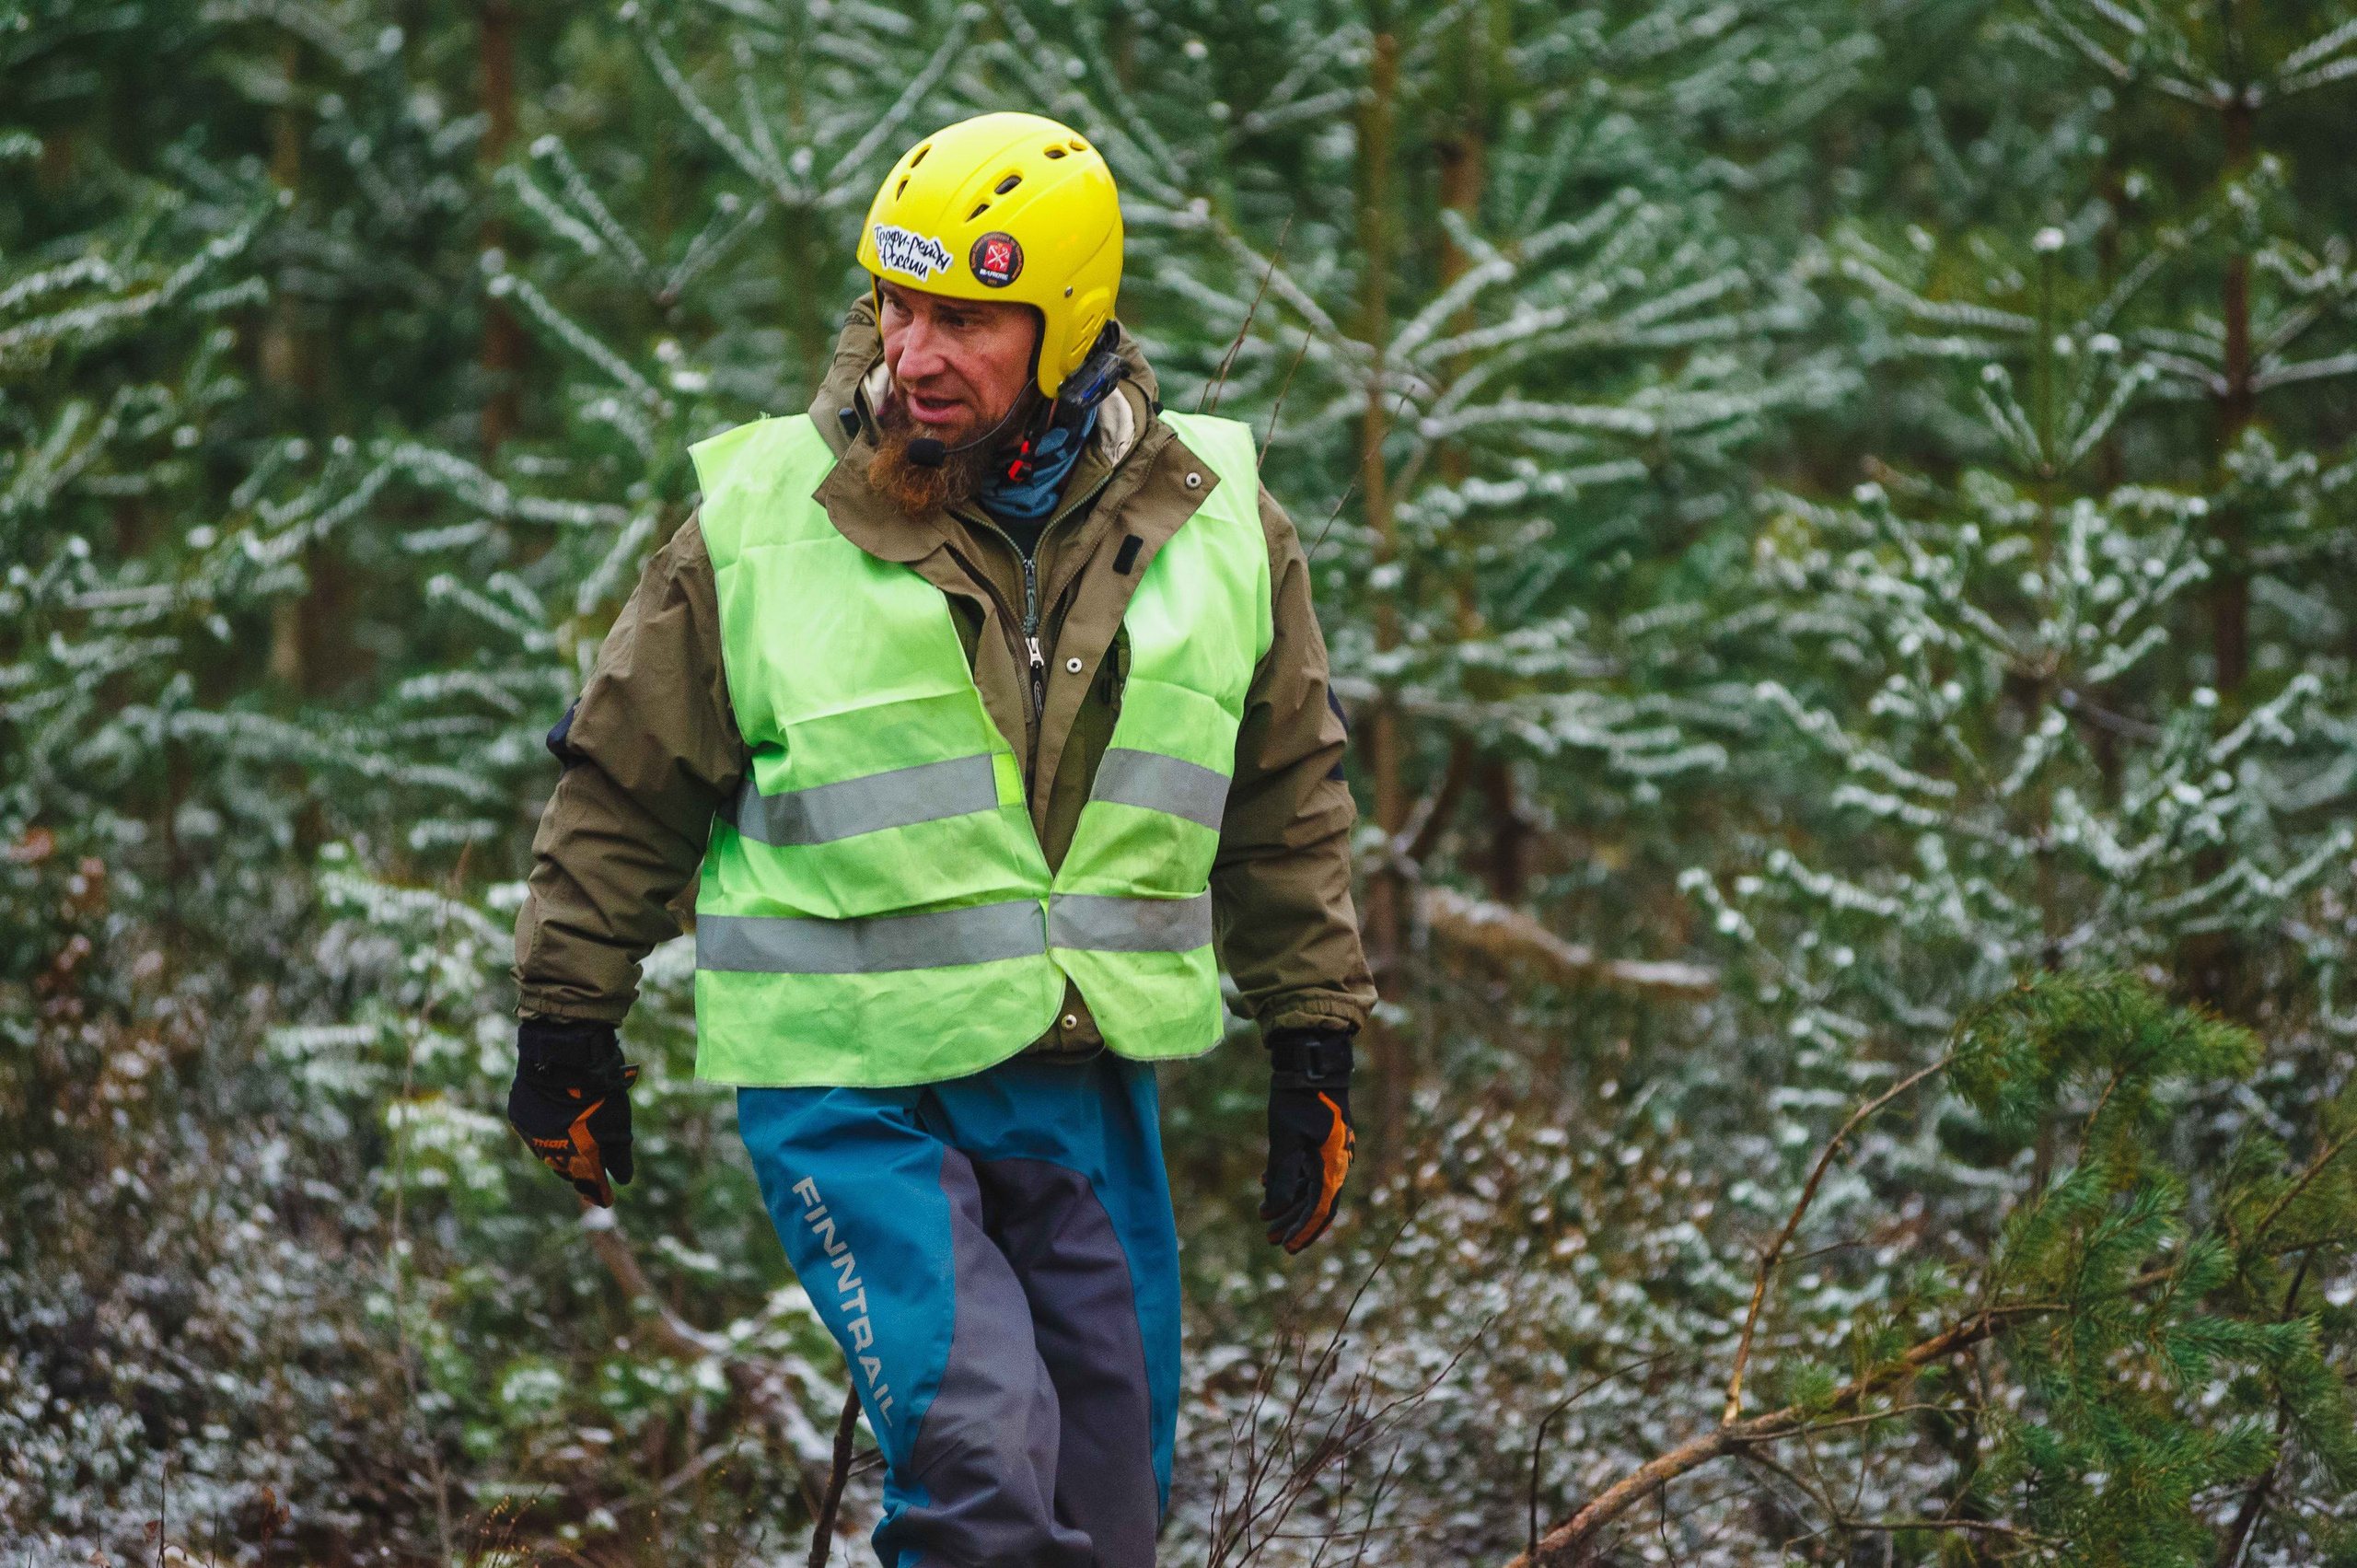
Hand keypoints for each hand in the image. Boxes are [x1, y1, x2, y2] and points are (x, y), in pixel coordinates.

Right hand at [508, 1017, 637, 1207]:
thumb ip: (620, 1156)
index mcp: (581, 1156)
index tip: (606, 1199)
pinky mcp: (520, 1117)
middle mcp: (552, 1152)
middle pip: (568, 1170)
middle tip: (590, 1170)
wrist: (565, 1057)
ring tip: (573, 1145)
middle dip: (580, 1171)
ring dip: (562, 1151)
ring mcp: (532, 1135)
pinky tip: (555, 1122)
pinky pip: (534, 1130)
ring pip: (549, 1152)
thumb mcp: (619, 1123)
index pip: (591, 1185)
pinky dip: (546, 1129)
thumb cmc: (599, 1090)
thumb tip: (623, 1180)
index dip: (599, 1193)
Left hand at [1259, 1029, 1355, 1252]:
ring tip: (1263, 1214)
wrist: (1314, 1063)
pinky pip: (1309, 1170)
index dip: (1302, 1232)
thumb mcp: (1285, 1137)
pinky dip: (1290, 1181)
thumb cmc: (1299, 1098)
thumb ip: (1282, 1174)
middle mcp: (1337, 1162)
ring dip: (1288, 1203)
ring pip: (1312, 1188)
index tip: (1285, 1248)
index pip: (1319, 1210)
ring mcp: (1332, 1152)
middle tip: (1269, 1237)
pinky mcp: (1324, 1142)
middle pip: (1317, 1203)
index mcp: (1332, 1165)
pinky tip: (1266, 1183)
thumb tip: (1274, 1207)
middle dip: (1292, 1223)